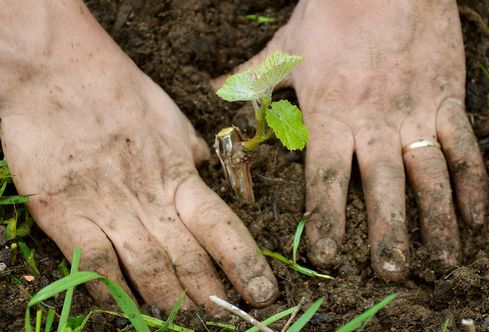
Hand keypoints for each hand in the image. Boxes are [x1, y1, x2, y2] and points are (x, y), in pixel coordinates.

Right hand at [0, 0, 276, 311]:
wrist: (60, 71)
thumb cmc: (121, 93)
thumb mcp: (172, 120)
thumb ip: (192, 153)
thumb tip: (208, 171)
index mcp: (179, 175)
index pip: (222, 227)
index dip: (245, 263)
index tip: (264, 291)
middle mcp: (149, 198)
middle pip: (188, 257)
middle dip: (211, 294)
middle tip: (229, 319)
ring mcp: (107, 208)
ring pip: (147, 267)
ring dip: (169, 300)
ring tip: (189, 323)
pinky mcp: (64, 212)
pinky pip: (92, 263)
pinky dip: (109, 290)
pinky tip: (121, 307)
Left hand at [215, 0, 487, 279]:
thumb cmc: (331, 15)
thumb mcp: (286, 50)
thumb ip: (253, 78)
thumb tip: (215, 88)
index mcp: (330, 116)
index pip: (326, 179)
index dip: (325, 220)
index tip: (326, 256)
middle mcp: (373, 124)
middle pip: (382, 188)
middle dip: (387, 235)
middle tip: (390, 273)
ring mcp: (415, 113)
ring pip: (429, 176)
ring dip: (437, 221)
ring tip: (442, 260)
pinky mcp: (446, 99)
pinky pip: (464, 148)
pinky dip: (472, 184)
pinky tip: (475, 217)